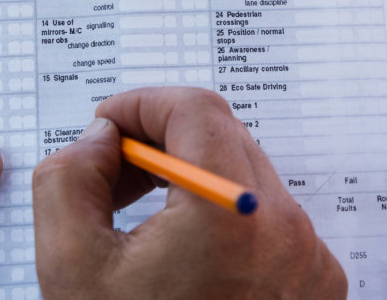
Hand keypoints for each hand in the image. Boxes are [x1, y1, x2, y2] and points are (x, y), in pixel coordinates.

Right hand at [32, 87, 345, 299]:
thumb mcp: (71, 266)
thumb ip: (70, 180)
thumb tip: (98, 143)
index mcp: (231, 213)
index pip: (194, 109)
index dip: (141, 104)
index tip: (108, 125)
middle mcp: (286, 231)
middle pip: (226, 140)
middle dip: (163, 145)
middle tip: (112, 176)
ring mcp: (310, 264)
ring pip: (250, 184)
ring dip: (195, 186)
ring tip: (142, 229)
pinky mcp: (316, 292)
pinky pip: (272, 230)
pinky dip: (227, 226)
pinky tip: (183, 264)